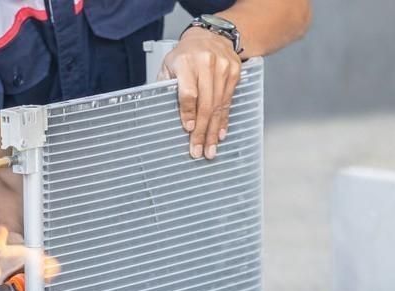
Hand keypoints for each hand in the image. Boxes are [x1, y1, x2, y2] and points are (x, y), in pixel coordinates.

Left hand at [160, 27, 241, 159]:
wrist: (211, 35)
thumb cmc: (186, 54)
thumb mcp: (169, 65)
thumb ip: (165, 87)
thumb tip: (159, 113)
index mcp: (185, 62)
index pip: (188, 92)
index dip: (188, 112)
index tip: (188, 129)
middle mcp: (206, 64)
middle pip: (206, 103)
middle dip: (202, 131)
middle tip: (199, 150)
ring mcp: (223, 67)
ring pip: (218, 106)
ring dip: (214, 131)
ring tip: (210, 149)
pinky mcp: (234, 72)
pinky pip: (228, 101)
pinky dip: (224, 120)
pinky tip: (220, 134)